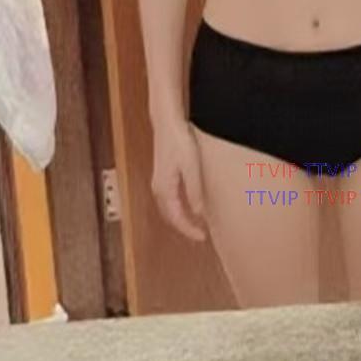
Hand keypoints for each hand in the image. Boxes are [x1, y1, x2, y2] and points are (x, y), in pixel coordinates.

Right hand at [151, 118, 206, 242]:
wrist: (167, 123)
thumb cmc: (179, 142)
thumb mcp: (191, 167)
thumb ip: (194, 191)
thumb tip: (198, 213)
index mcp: (165, 190)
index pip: (177, 218)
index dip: (189, 230)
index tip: (202, 237)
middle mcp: (158, 189)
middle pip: (171, 216)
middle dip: (184, 227)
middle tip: (200, 234)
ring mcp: (158, 182)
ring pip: (169, 209)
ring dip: (181, 218)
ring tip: (195, 224)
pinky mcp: (162, 175)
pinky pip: (169, 199)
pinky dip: (178, 208)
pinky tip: (188, 205)